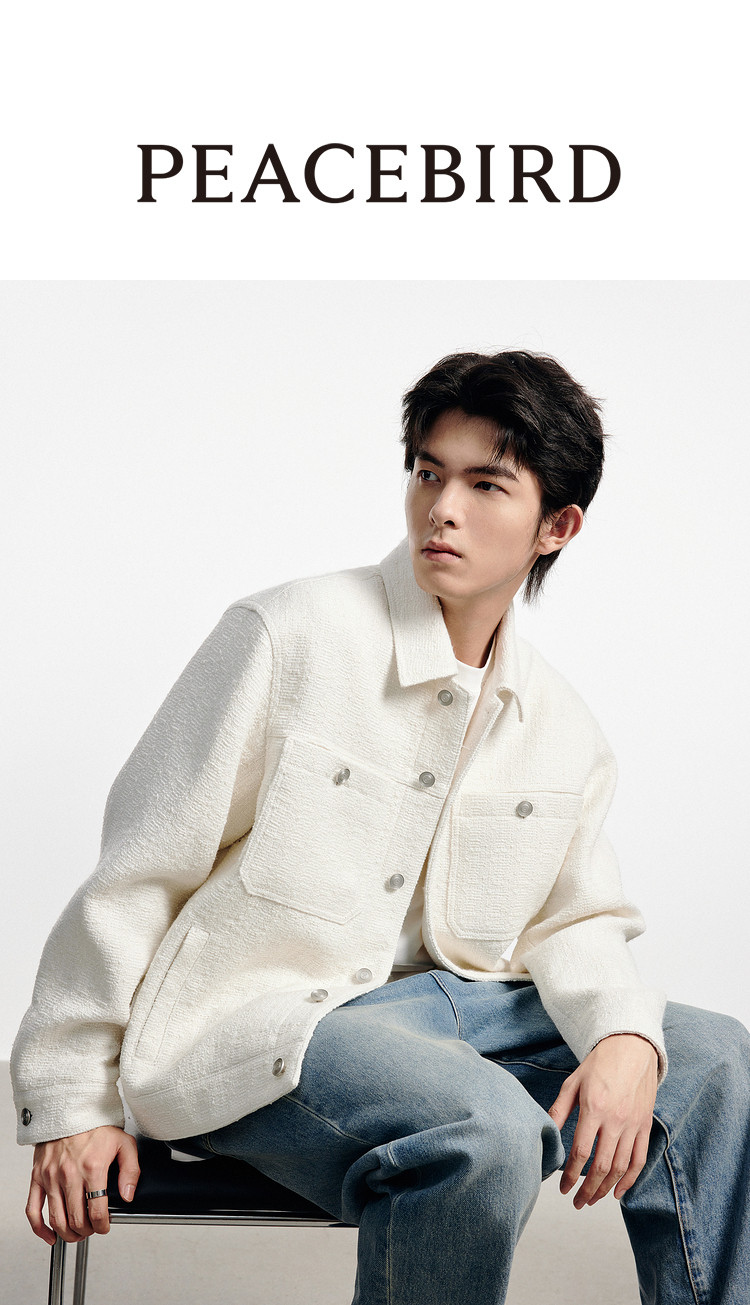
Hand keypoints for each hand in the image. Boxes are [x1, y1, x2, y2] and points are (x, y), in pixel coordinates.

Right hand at [26, 1125, 139, 1243]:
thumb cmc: (96, 1125)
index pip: (97, 1211)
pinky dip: (40, 1229)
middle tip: (92, 1229)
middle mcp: (70, 1174)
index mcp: (92, 1167)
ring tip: (76, 1233)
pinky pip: (33, 1210)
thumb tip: (128, 1195)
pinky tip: (50, 1236)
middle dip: (86, 1231)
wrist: (71, 1109)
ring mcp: (51, 1177)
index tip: (104, 1226)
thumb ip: (131, 1171)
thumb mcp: (124, 1143)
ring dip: (67, 1233)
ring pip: (57, 1219)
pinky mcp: (37, 1176)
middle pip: (76, 1219)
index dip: (102, 1225)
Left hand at [547, 1033, 657, 1208]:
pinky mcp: (645, 1125)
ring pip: (621, 1167)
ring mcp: (633, 1124)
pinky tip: (619, 1192)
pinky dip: (630, 1180)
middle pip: (602, 1166)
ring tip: (593, 1200)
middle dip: (588, 1189)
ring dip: (606, 1189)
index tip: (562, 1188)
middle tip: (577, 1202)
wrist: (632, 1048)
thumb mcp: (573, 1083)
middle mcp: (616, 1120)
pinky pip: (640, 1159)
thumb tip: (546, 1132)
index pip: (581, 1152)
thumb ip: (559, 1110)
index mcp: (594, 1108)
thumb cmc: (599, 1064)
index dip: (570, 1174)